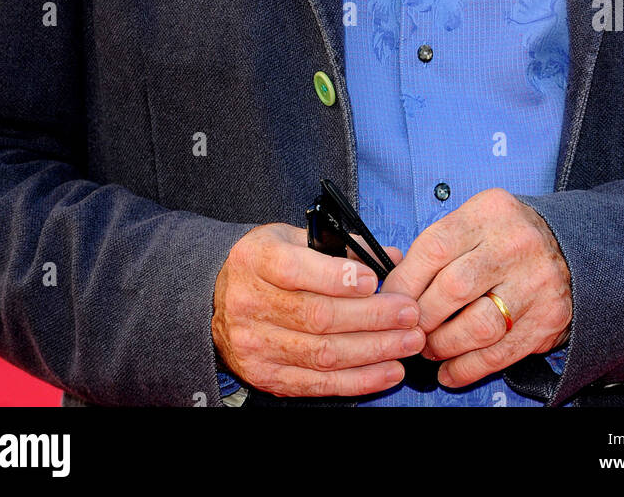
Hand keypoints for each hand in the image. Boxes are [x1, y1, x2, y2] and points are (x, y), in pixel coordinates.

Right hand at [211, 223, 424, 397]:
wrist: (214, 299)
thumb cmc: (263, 264)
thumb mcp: (291, 239)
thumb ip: (339, 246)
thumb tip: (389, 257)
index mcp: (256, 259)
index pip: (294, 270)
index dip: (336, 277)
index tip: (372, 279)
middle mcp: (252, 303)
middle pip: (317, 316)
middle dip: (372, 317)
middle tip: (409, 314)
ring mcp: (257, 345)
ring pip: (323, 354)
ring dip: (374, 350)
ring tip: (409, 342)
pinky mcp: (267, 376)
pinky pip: (319, 384)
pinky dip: (358, 380)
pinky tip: (388, 370)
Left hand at [380, 189, 571, 388]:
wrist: (570, 247)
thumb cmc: (505, 237)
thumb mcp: (475, 221)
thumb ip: (438, 245)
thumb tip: (394, 284)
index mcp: (489, 212)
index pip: (435, 247)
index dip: (406, 280)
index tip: (392, 298)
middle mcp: (515, 244)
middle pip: (454, 288)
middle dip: (423, 316)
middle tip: (410, 327)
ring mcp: (535, 282)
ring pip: (478, 325)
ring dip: (444, 345)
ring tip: (430, 348)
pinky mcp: (548, 318)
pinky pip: (501, 353)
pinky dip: (469, 368)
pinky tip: (450, 371)